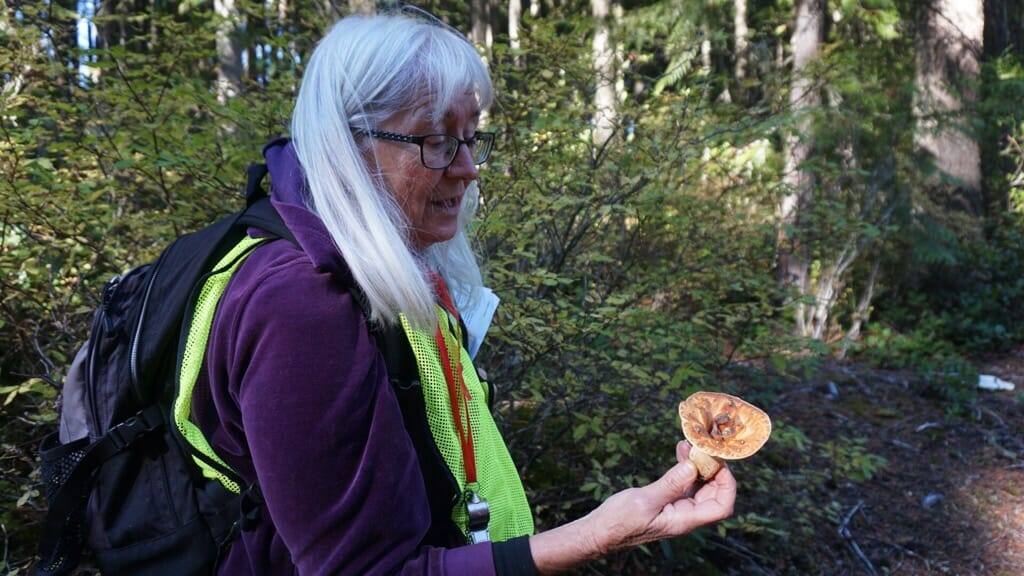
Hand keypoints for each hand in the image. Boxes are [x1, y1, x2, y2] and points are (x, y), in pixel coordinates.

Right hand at [529, 441, 735, 573]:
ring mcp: (677, 510)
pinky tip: (679, 453)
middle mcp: (685, 516)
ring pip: (700, 487)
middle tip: (704, 448)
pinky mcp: (667, 503)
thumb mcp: (645, 500)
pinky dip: (685, 469)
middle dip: (713, 470)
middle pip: (715, 494)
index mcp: (685, 520)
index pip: (722, 506)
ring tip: (688, 445)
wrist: (601, 532)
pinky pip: (685, 485)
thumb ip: (670, 484)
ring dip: (699, 466)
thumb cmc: (620, 521)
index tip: (719, 462)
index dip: (728, 485)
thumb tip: (693, 466)